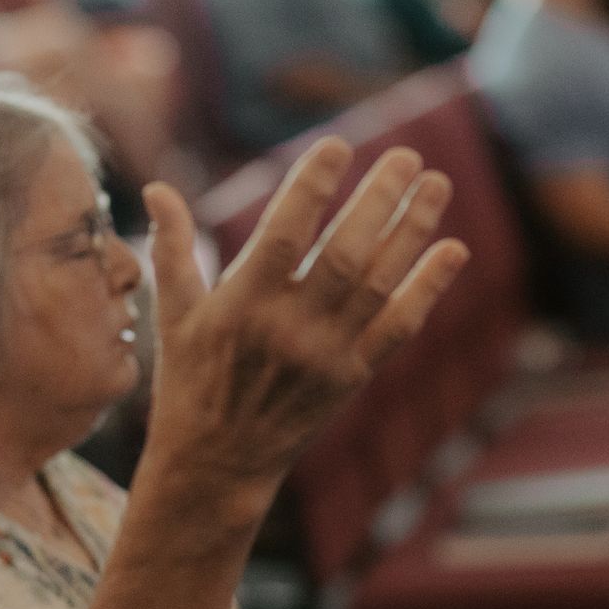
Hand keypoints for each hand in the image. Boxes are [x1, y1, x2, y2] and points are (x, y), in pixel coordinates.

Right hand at [143, 139, 467, 521]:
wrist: (216, 463)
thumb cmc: (189, 381)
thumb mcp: (174, 316)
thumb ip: (172, 249)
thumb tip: (156, 188)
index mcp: (241, 305)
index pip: (284, 233)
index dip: (312, 186)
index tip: (337, 144)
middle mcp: (287, 328)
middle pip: (345, 252)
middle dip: (379, 199)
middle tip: (407, 154)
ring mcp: (325, 355)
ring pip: (379, 283)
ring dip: (412, 231)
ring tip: (437, 184)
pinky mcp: (351, 378)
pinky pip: (398, 328)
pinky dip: (427, 288)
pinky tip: (452, 249)